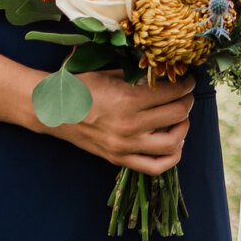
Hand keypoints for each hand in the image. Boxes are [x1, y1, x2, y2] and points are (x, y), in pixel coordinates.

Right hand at [49, 70, 196, 176]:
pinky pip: (155, 167)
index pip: (173, 92)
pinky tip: (174, 144)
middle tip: (185, 95)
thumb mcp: (112, 74)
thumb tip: (168, 73)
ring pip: (172, 144)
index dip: (186, 84)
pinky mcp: (119, 159)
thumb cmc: (82, 87)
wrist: (52, 111)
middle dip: (187, 102)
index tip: (188, 80)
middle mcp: (129, 126)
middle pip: (177, 115)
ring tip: (180, 119)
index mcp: (128, 100)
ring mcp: (124, 146)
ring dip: (183, 129)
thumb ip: (140, 77)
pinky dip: (171, 157)